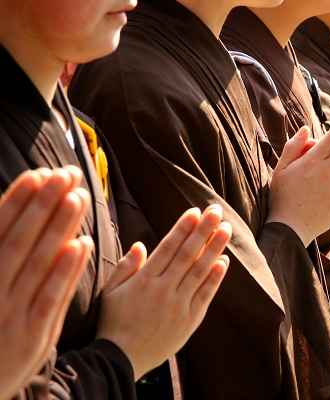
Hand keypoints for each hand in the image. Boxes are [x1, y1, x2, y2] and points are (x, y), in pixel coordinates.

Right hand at [0, 167, 91, 399]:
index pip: (0, 231)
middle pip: (21, 239)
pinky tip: (81, 245)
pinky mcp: (32, 336)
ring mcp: (11, 313)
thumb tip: (10, 219)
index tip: (39, 173)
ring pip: (37, 262)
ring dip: (59, 227)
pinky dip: (66, 271)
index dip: (19, 200)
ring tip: (78, 197)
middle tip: (67, 173)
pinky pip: (51, 298)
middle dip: (44, 204)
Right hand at [95, 205, 230, 379]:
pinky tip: (224, 262)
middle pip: (187, 254)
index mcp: (144, 280)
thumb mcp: (110, 292)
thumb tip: (140, 243)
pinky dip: (215, 278)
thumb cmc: (113, 322)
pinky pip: (205, 295)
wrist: (121, 359)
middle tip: (216, 211)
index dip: (182, 228)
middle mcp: (163, 290)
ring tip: (226, 230)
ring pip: (199, 271)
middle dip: (203, 230)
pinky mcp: (189, 320)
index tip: (194, 211)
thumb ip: (125, 266)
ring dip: (214, 249)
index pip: (167, 247)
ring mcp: (178, 305)